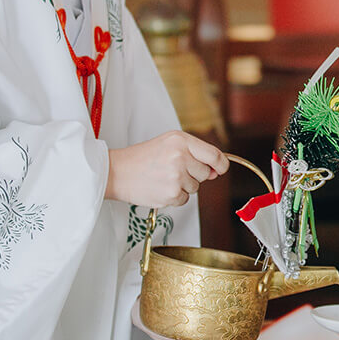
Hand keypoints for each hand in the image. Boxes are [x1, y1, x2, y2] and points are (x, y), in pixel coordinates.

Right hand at [106, 130, 228, 207]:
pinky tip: (160, 187)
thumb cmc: (142, 158)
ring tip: (163, 178)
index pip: (214, 154)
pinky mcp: (172, 193)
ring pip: (195, 187)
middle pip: (206, 173)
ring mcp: (176, 176)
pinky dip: (175, 197)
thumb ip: (194, 154)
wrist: (117, 172)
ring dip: (183, 186)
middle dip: (194, 175)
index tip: (221, 169)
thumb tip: (216, 172)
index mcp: (181, 140)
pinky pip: (185, 199)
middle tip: (173, 170)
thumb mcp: (169, 144)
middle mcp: (180, 156)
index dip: (221, 164)